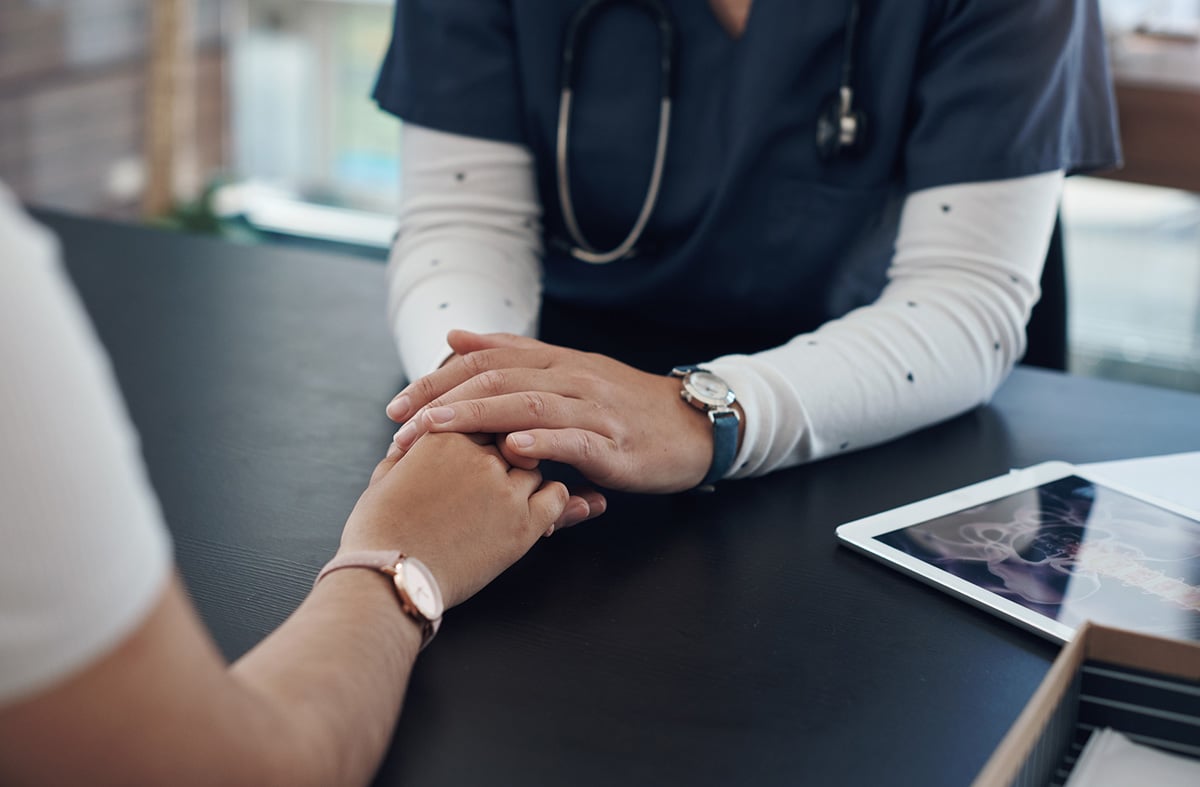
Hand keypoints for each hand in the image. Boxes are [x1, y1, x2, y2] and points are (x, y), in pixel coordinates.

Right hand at [341, 432, 568, 607]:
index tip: (484, 448)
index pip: (483, 415)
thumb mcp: (384, 477)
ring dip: (526, 476)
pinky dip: (553, 499)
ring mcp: (504, 488)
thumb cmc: (378, 532)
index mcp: (444, 435)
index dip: (485, 434)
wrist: (389, 577)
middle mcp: (479, 455)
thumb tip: (409, 445)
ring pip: (535, 464)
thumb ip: (407, 453)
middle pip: (513, 436)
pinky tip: (539, 510)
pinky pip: (556, 496)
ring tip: (511, 497)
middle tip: (500, 471)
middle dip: (506, 452)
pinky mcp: (523, 523)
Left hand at [385, 330, 716, 493]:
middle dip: (442, 401)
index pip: (486, 360)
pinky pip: (575, 439)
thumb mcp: (569, 371)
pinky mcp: (616, 444)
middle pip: (497, 378)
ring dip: (477, 416)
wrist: (694, 427)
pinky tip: (512, 449)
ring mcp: (595, 409)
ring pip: (529, 404)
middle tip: (401, 426)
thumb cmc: (625, 406)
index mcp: (556, 361)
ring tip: (437, 429)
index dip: (437, 379)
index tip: (397, 405)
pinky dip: (542, 441)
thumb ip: (514, 353)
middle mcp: (572, 377)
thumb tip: (456, 336)